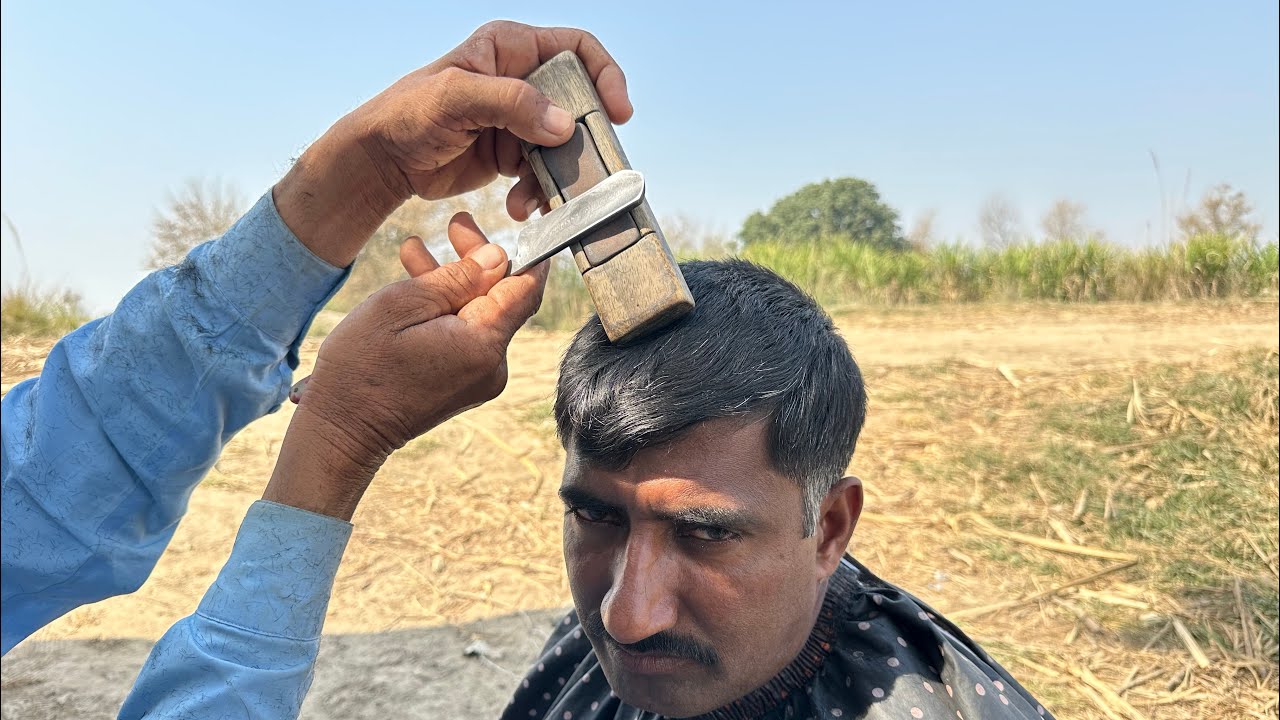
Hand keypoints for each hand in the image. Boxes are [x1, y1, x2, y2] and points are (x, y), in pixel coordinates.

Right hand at [262, 218, 548, 519]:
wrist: (342, 430)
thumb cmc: (361, 366)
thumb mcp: (400, 305)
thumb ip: (455, 278)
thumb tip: (498, 257)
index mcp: (482, 344)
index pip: (526, 287)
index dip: (522, 250)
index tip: (507, 223)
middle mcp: (493, 365)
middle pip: (503, 298)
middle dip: (479, 260)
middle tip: (455, 223)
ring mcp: (480, 378)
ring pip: (480, 314)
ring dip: (453, 281)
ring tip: (414, 248)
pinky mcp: (464, 384)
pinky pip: (466, 335)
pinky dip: (446, 309)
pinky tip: (416, 285)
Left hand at [272, 20, 632, 267]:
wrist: (383, 160)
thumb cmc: (407, 115)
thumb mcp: (455, 99)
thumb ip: (510, 103)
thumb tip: (563, 124)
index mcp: (510, 48)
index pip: (577, 49)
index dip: (605, 76)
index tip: (617, 112)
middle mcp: (521, 79)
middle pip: (578, 103)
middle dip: (581, 140)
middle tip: (584, 169)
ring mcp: (519, 119)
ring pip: (564, 145)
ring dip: (557, 175)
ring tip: (535, 198)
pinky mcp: (512, 154)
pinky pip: (544, 172)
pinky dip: (538, 192)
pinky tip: (519, 205)